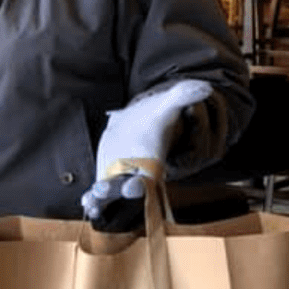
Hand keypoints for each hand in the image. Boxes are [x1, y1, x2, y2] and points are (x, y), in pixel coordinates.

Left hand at [81, 79, 211, 220]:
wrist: (136, 123)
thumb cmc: (153, 117)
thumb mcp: (165, 105)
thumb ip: (181, 97)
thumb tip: (204, 86)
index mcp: (153, 163)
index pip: (152, 176)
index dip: (145, 181)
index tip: (136, 184)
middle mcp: (138, 175)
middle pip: (130, 188)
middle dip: (119, 190)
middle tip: (104, 190)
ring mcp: (121, 179)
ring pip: (113, 194)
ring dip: (102, 199)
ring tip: (90, 202)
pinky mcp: (107, 178)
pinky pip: (100, 192)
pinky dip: (92, 198)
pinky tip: (85, 202)